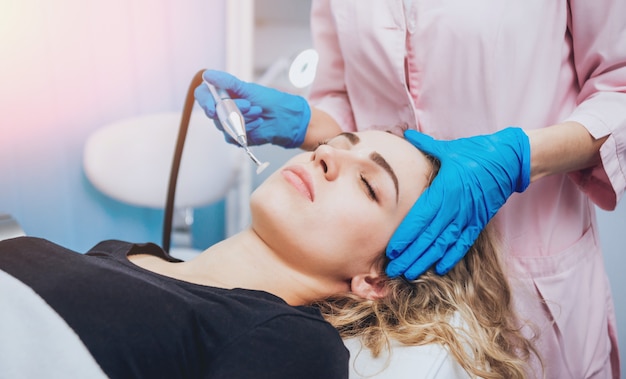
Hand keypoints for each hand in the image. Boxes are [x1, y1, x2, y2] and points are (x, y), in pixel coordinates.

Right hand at [194, 70, 310, 147]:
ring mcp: (227, 123)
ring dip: (243, 118)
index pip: (203, 95)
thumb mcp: (247, 88)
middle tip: (250, 105)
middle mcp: (222, 108)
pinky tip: (258, 123)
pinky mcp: (235, 136)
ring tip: (258, 113)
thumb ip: (226, 82)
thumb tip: (208, 75)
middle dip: (233, 109)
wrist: (284, 118)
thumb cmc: (269, 100)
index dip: (205, 101)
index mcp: (222, 93)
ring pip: (223, 125)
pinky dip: (247, 129)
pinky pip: (232, 135)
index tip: (213, 107)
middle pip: (212, 112)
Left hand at [385, 127, 530, 278]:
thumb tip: (406, 133)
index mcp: (445, 189)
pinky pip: (463, 243)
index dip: (405, 237)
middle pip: (428, 237)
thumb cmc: (477, 152)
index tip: (391, 251)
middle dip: (410, 255)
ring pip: (443, 244)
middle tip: (392, 270)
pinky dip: (451, 257)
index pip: (420, 218)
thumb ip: (425, 145)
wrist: (511, 160)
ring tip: (410, 274)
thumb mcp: (449, 148)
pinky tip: (439, 269)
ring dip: (426, 260)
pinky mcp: (479, 222)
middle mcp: (455, 207)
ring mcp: (468, 217)